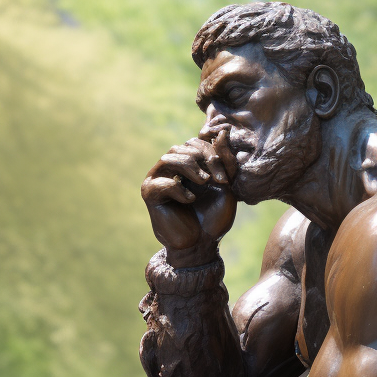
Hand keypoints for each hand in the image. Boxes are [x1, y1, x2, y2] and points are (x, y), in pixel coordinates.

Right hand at [141, 130, 238, 265]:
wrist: (202, 245)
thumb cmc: (214, 217)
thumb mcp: (227, 186)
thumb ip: (226, 160)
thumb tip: (223, 131)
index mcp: (190, 163)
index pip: (198, 142)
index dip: (213, 154)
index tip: (226, 179)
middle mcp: (172, 168)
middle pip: (184, 146)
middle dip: (204, 159)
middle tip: (218, 180)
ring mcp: (158, 178)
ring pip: (170, 157)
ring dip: (190, 167)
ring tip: (204, 183)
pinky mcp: (149, 193)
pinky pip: (161, 182)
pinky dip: (178, 189)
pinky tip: (190, 200)